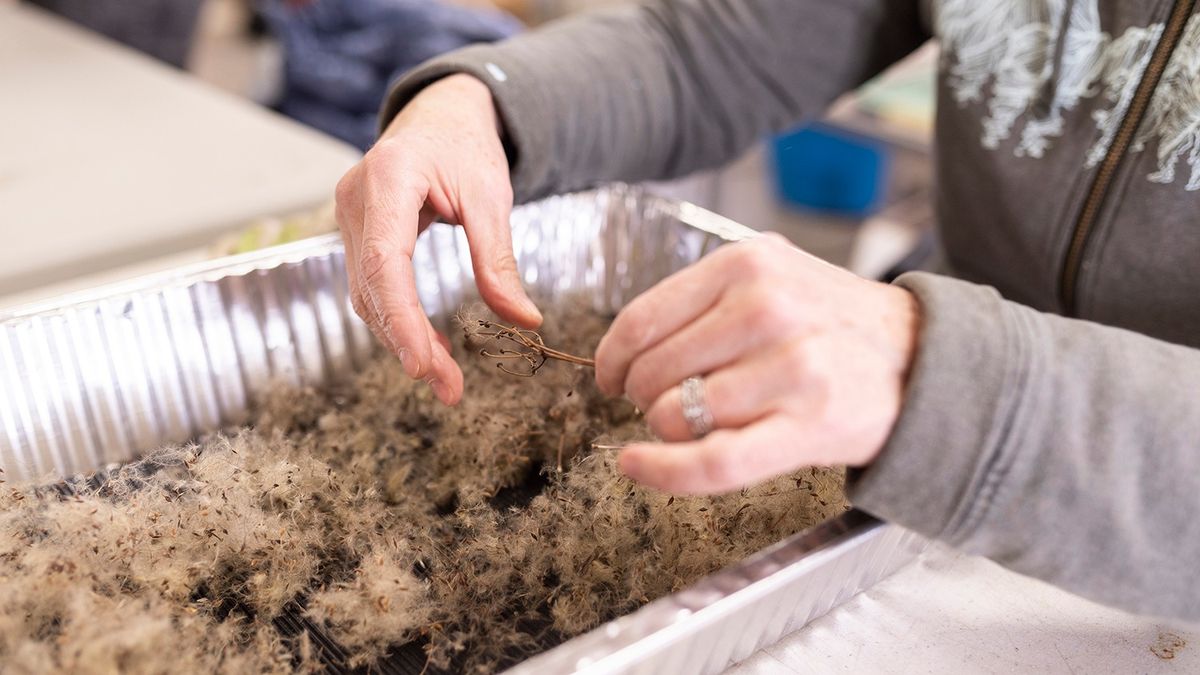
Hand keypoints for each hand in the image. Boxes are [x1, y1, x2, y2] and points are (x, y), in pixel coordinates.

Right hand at [335, 74, 540, 404]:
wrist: (441, 115)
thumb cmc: (467, 146)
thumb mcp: (491, 196)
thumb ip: (499, 259)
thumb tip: (526, 320)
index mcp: (389, 177)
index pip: (386, 262)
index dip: (402, 318)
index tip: (423, 365)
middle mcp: (356, 198)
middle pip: (373, 288)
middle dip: (408, 343)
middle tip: (449, 389)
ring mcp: (349, 216)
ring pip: (366, 295)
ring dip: (402, 340)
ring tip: (445, 379)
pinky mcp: (356, 232)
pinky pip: (371, 287)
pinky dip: (397, 320)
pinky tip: (428, 347)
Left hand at [595, 233, 919, 493]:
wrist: (920, 359)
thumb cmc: (830, 326)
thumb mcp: (772, 280)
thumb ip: (702, 303)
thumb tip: (622, 356)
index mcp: (747, 265)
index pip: (641, 320)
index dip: (611, 359)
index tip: (609, 377)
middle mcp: (766, 307)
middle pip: (651, 371)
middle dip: (641, 397)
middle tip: (665, 402)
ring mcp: (790, 365)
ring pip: (674, 414)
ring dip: (668, 430)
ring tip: (702, 422)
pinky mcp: (807, 423)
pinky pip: (710, 460)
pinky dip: (662, 470)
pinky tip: (638, 466)